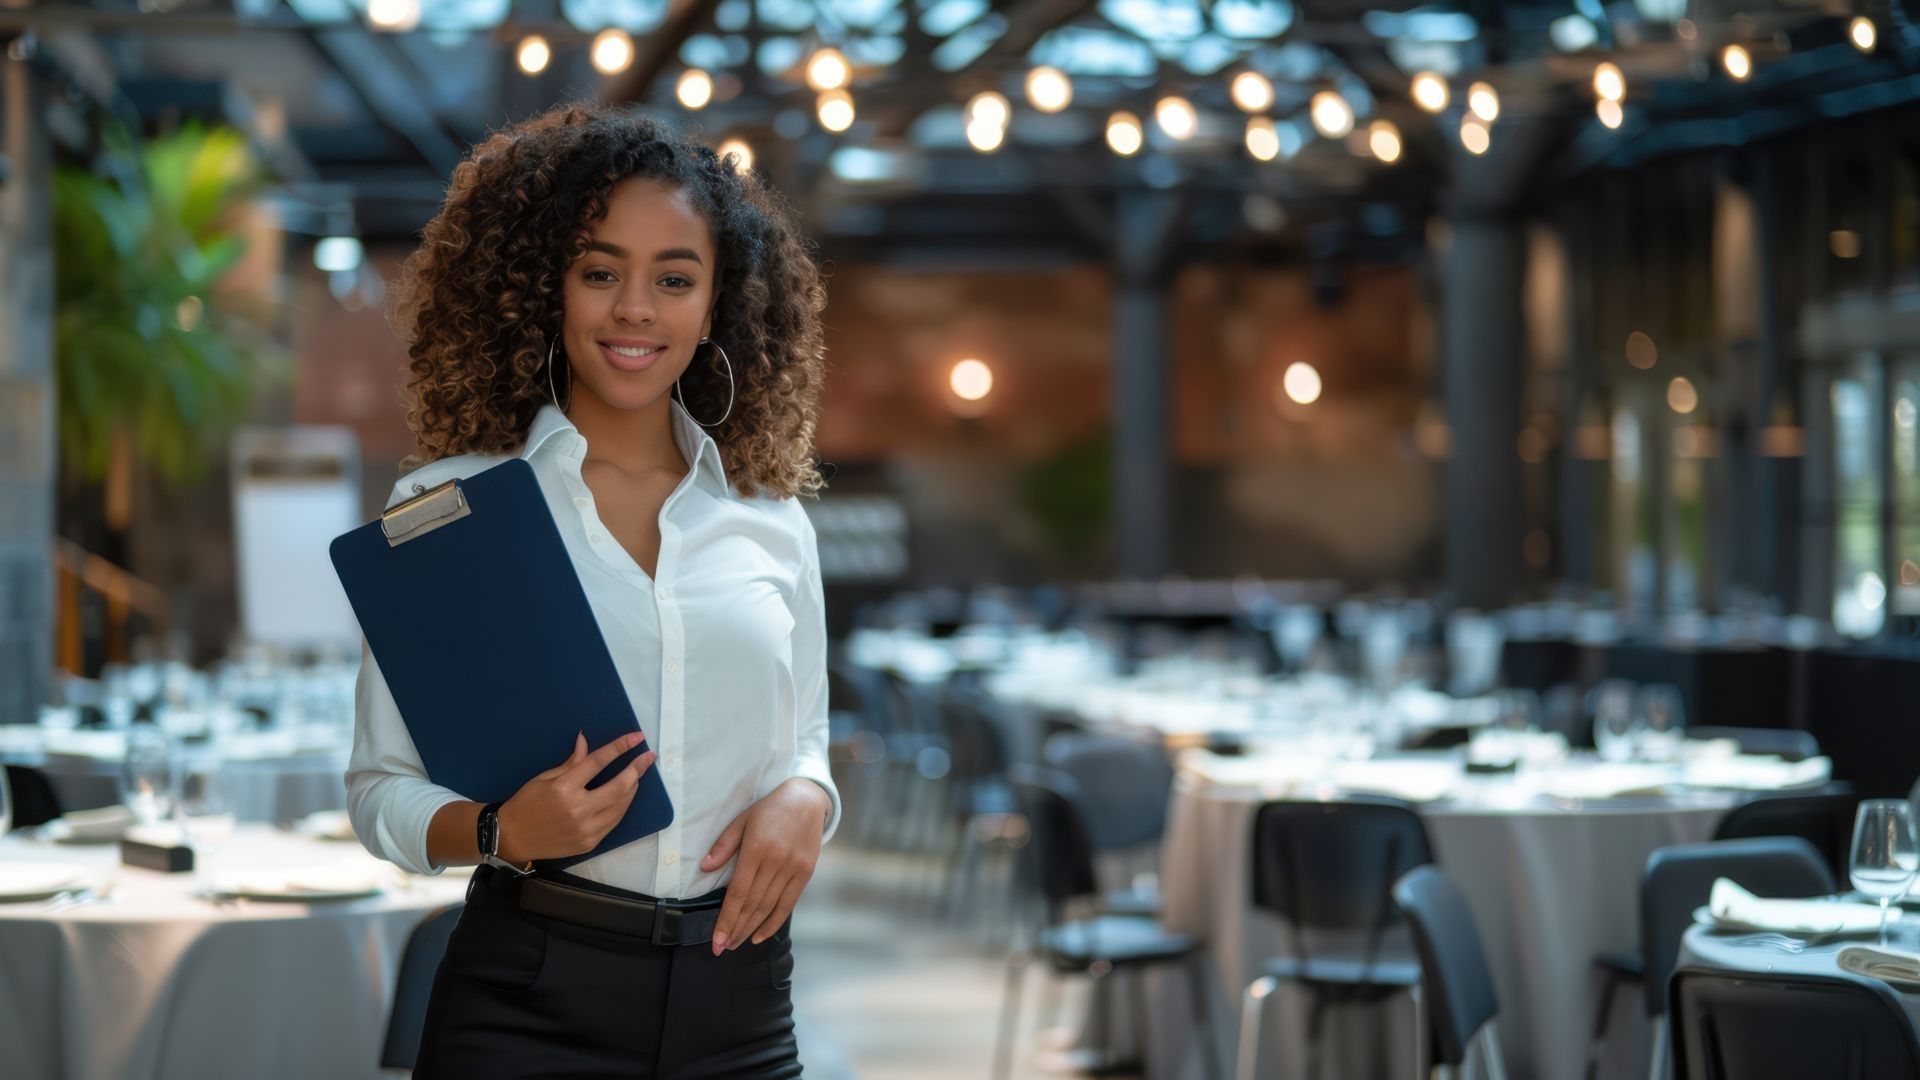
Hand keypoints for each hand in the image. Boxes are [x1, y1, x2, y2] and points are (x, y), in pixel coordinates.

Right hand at [498, 731, 655, 863]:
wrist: (511, 838)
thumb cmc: (526, 803)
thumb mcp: (544, 778)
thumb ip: (571, 762)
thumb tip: (586, 740)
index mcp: (564, 788)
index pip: (598, 762)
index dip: (620, 748)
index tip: (637, 738)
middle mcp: (578, 809)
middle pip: (619, 787)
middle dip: (637, 770)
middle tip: (648, 758)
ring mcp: (586, 829)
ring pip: (621, 806)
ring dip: (632, 789)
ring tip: (637, 775)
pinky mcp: (590, 843)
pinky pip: (614, 822)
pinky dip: (622, 807)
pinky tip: (625, 796)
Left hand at [702, 778, 831, 954]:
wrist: (807, 800)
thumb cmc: (769, 809)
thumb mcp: (742, 820)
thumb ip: (724, 845)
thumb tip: (704, 868)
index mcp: (757, 849)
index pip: (738, 892)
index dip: (727, 919)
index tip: (716, 939)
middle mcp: (776, 862)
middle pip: (753, 905)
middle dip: (735, 929)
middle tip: (721, 948)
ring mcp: (793, 869)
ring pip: (769, 908)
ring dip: (751, 929)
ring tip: (736, 944)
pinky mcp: (805, 873)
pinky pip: (788, 904)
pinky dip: (774, 923)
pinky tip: (760, 935)